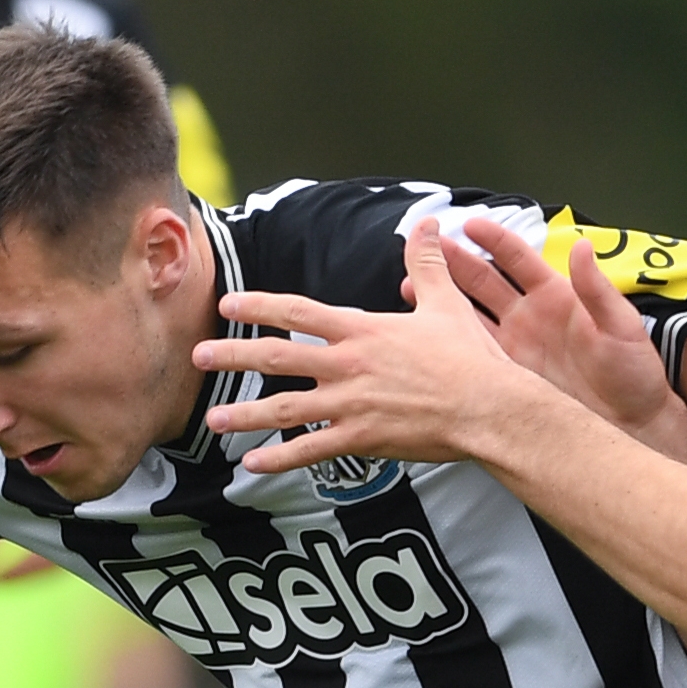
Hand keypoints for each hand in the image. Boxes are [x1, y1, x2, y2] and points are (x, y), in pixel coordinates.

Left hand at [194, 219, 552, 474]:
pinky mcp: (362, 439)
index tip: (228, 305)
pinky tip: (252, 466)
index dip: (259, 307)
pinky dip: (279, 460)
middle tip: (198, 356)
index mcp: (362, 330)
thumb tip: (430, 222)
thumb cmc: (470, 358)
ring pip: (285, 409)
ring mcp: (351, 404)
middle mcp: (348, 364)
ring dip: (245, 416)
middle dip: (234, 356)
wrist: (488, 407)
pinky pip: (311, 452)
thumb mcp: (446, 303)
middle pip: (278, 357)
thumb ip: (428, 263)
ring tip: (212, 420)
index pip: (298, 312)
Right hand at [415, 215, 686, 453]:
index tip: (469, 224)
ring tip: (411, 289)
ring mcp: (515, 346)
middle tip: (425, 250)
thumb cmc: (633, 373)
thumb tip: (583, 246)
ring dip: (442, 301)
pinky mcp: (506, 376)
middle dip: (454, 263)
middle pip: (484, 282)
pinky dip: (449, 343)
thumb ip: (598, 290)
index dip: (494, 240)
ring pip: (469, 317)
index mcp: (556, 296)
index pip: (518, 259)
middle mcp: (530, 316)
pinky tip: (427, 337)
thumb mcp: (621, 328)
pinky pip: (472, 354)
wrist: (632, 424)